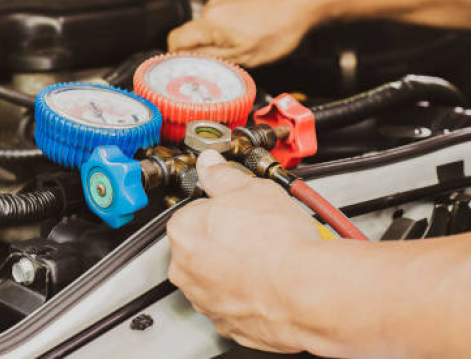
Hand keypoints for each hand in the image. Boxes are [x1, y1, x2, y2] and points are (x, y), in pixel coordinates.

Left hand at [167, 150, 323, 351]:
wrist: (308, 291)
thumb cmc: (279, 243)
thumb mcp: (251, 189)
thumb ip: (223, 176)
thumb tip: (211, 164)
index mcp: (183, 232)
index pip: (193, 212)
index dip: (220, 208)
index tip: (238, 209)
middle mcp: (186, 271)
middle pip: (201, 246)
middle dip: (225, 239)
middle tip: (257, 232)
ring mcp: (205, 302)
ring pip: (216, 278)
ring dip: (236, 268)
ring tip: (268, 257)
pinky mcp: (229, 326)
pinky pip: (235, 305)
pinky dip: (249, 296)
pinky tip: (271, 283)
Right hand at [168, 0, 319, 66]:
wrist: (303, 2)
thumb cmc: (280, 27)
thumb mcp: (244, 56)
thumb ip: (212, 60)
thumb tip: (191, 64)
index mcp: (209, 22)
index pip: (174, 40)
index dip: (176, 58)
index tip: (184, 69)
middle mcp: (212, 8)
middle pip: (190, 35)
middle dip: (198, 53)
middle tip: (214, 68)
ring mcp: (223, 2)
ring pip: (206, 29)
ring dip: (214, 44)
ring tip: (235, 54)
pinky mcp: (234, 1)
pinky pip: (219, 21)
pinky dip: (225, 34)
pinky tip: (244, 41)